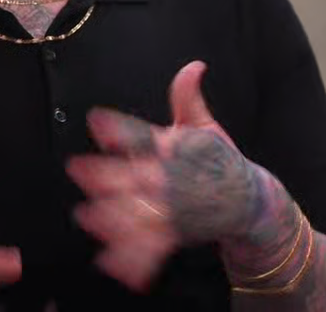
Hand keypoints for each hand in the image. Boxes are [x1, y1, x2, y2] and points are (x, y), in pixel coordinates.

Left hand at [66, 61, 262, 290]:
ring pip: (139, 213)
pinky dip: (132, 258)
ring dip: (112, 216)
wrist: (249, 201)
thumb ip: (188, 97)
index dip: (120, 128)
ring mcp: (175, 209)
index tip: (96, 121)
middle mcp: (174, 178)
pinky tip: (108, 262)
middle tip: (76, 170)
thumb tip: (194, 64)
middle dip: (106, 175)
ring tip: (87, 217)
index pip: (145, 135)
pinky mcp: (177, 233)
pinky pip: (152, 248)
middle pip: (135, 176)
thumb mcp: (206, 126)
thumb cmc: (221, 159)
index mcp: (177, 148)